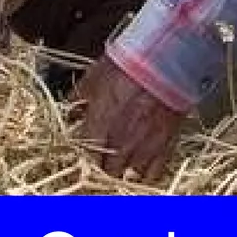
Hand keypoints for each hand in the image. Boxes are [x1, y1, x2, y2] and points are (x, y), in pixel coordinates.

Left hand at [71, 57, 185, 181]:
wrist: (166, 61)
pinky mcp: (165, 146)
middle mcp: (119, 140)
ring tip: (119, 167)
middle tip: (100, 164)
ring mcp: (144, 146)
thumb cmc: (131, 64)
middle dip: (101, 169)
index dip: (84, 159)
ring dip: (122, 172)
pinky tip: (140, 173)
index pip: (86, 156)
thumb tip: (70, 106)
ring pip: (128, 174)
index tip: (83, 158)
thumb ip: (80, 96)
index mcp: (99, 123)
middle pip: (106, 170)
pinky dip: (145, 175)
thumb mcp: (95, 75)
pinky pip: (154, 173)